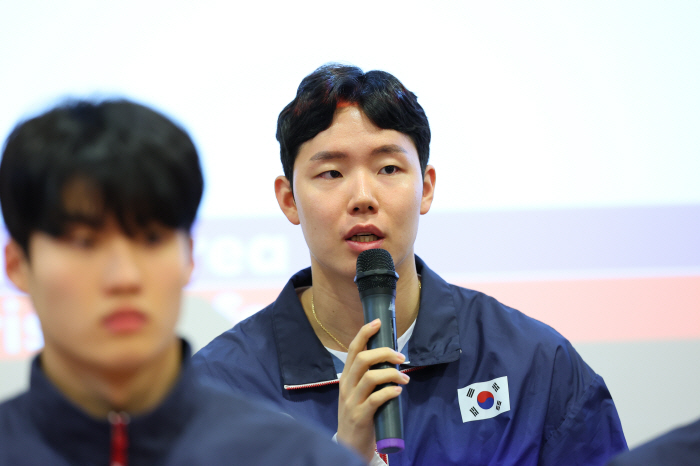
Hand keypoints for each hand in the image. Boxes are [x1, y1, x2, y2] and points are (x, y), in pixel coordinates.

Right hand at [336, 319, 409, 460]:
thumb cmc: (358, 414)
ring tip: (405, 378)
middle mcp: (346, 386)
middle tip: (401, 356)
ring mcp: (351, 401)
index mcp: (346, 377)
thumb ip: (369, 378)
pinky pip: (375, 399)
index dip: (364, 334)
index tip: (378, 322)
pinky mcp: (360, 416)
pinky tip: (398, 391)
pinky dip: (389, 392)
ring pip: (370, 377)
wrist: (348, 446)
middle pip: (362, 359)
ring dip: (391, 374)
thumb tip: (392, 361)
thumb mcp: (358, 393)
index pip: (353, 350)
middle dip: (384, 353)